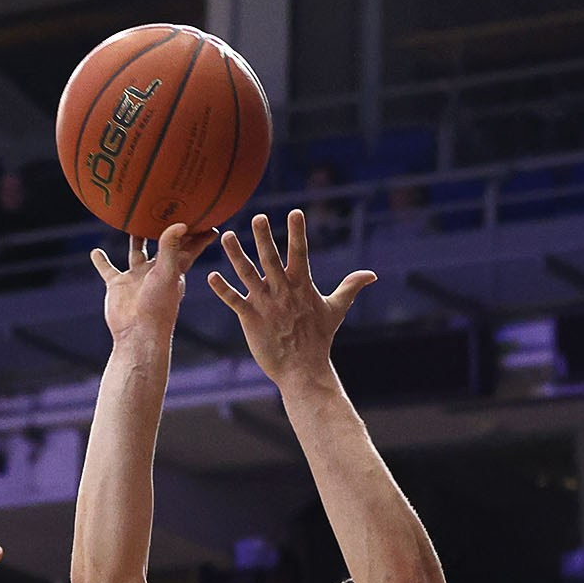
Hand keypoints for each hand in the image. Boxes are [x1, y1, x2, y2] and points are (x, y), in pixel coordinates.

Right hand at [90, 224, 215, 347]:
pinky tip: (95, 252)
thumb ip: (170, 248)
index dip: (200, 231)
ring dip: (136, 237)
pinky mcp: (119, 285)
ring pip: (137, 251)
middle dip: (167, 228)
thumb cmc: (159, 306)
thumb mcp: (167, 273)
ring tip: (134, 219)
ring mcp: (137, 276)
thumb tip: (180, 223)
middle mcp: (156, 270)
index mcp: (175, 267)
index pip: (190, 245)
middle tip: (168, 207)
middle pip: (163, 243)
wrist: (137, 333)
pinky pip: (108, 269)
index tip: (208, 214)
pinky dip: (101, 261)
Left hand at [206, 211, 377, 394]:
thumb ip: (350, 287)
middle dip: (263, 237)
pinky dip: (222, 289)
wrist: (303, 370)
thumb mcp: (336, 309)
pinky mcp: (250, 318)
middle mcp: (282, 291)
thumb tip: (373, 274)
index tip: (294, 212)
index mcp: (302, 285)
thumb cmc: (318, 339)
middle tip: (257, 217)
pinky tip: (210, 276)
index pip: (300, 253)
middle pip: (270, 258)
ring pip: (247, 274)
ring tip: (226, 236)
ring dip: (236, 255)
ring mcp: (265, 304)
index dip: (297, 233)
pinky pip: (234, 301)